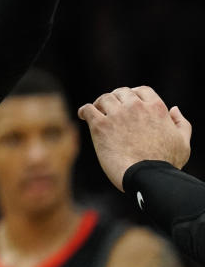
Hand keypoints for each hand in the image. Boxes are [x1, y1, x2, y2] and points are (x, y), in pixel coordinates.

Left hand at [77, 85, 191, 190]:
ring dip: (100, 103)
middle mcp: (135, 107)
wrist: (147, 176)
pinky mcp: (100, 126)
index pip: (141, 90)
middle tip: (110, 108)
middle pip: (121, 92)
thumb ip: (181, 123)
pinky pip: (88, 109)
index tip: (127, 102)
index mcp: (156, 108)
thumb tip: (174, 109)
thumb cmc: (166, 163)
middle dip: (116, 98)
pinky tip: (83, 116)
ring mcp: (117, 115)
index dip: (133, 94)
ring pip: (104, 98)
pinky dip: (85, 110)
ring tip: (97, 111)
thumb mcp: (182, 142)